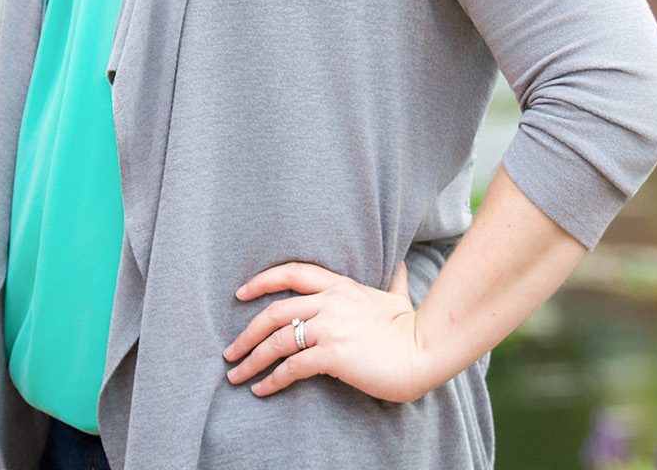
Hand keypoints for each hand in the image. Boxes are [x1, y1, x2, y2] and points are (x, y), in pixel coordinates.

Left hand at [224, 259, 434, 403]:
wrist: (425, 350)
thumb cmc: (411, 327)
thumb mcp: (398, 297)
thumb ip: (394, 281)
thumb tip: (403, 266)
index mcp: (341, 286)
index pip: (293, 273)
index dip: (262, 281)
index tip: (241, 293)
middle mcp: (331, 302)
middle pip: (275, 311)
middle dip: (247, 333)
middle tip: (231, 352)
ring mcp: (331, 328)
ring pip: (278, 340)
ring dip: (251, 359)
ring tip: (237, 375)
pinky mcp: (333, 355)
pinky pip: (291, 367)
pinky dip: (272, 380)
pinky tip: (262, 389)